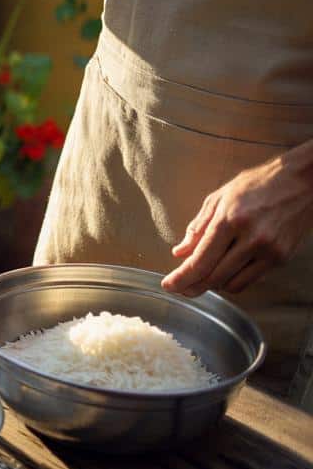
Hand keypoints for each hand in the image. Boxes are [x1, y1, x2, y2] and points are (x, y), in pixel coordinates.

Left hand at [162, 143, 312, 296]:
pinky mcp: (281, 258)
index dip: (181, 278)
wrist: (301, 181)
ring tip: (202, 277)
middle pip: (214, 277)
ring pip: (231, 283)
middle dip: (192, 286)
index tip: (169, 285)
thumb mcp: (219, 198)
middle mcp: (251, 238)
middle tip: (180, 287)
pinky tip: (225, 271)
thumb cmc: (258, 184)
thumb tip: (180, 252)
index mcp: (230, 219)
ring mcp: (268, 250)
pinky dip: (233, 280)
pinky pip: (250, 280)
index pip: (200, 260)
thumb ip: (198, 227)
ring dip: (212, 285)